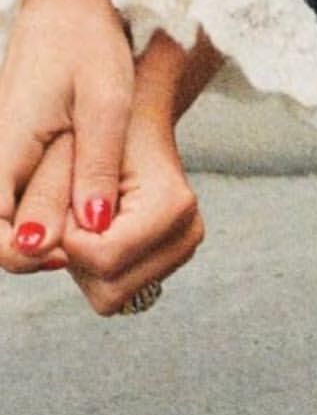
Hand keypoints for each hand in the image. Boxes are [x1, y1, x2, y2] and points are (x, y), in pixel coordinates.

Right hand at [0, 0, 133, 274]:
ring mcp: (1, 150)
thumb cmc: (89, 41)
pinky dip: (45, 207)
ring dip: (44, 229)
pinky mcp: (13, 146)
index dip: (27, 254)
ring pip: (8, 216)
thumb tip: (91, 227)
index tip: (70, 250)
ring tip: (91, 221)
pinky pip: (16, 194)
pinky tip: (81, 200)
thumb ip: (96, 165)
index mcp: (6, 145)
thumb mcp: (105, 102)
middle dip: (38, 248)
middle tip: (89, 238)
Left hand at [61, 111, 204, 316]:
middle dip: (77, 255)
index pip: (104, 259)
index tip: (65, 203)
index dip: (68, 239)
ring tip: (84, 217)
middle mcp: (187, 234)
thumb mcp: (65, 151)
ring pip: (111, 297)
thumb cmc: (95, 124)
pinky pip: (116, 290)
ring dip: (83, 264)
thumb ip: (46, 198)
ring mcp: (182, 250)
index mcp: (172, 205)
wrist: (131, 117)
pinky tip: (94, 230)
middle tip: (73, 209)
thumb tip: (30, 247)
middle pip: (109, 291)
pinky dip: (94, 267)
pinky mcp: (169, 261)